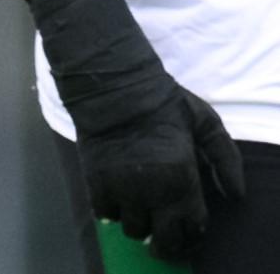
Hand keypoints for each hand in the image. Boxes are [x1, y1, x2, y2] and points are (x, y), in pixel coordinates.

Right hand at [28, 0, 242, 262]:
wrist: (112, 88)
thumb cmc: (164, 103)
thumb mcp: (207, 124)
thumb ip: (227, 160)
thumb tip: (235, 195)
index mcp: (183, 178)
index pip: (193, 227)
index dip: (193, 232)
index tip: (189, 225)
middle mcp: (152, 191)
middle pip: (162, 240)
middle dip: (167, 242)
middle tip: (164, 231)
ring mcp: (122, 189)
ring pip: (133, 230)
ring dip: (139, 222)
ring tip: (140, 208)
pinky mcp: (95, 183)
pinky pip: (104, 215)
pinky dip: (113, 210)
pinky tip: (119, 196)